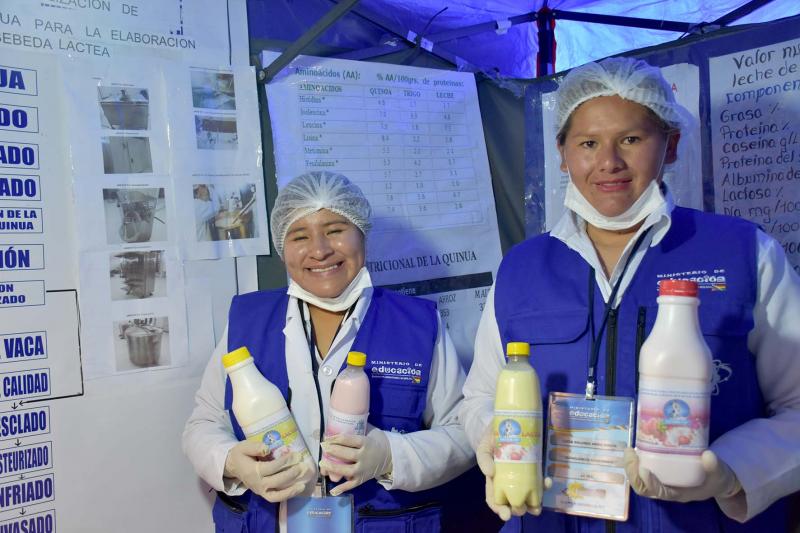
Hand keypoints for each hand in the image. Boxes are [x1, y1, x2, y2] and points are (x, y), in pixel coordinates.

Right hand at [224, 440, 314, 502]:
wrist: (233, 466)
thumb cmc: (241, 454)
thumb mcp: (244, 446)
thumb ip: (255, 447)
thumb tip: (267, 448)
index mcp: (252, 471)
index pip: (270, 468)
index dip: (283, 462)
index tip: (294, 455)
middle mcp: (257, 483)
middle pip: (276, 481)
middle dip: (291, 474)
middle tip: (302, 466)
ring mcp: (260, 490)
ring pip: (276, 495)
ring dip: (291, 490)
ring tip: (303, 484)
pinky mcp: (264, 494)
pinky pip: (276, 498)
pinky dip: (287, 495)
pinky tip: (298, 488)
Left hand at [319, 426, 391, 495]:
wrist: (392, 457)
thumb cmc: (379, 441)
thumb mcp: (373, 431)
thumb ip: (361, 426)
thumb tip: (347, 417)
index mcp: (366, 443)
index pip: (349, 440)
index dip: (337, 438)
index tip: (327, 437)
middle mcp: (364, 457)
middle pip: (347, 454)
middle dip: (333, 450)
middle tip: (323, 446)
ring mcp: (363, 470)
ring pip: (347, 470)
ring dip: (334, 467)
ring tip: (322, 463)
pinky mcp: (362, 479)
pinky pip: (351, 485)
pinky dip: (342, 488)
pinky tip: (332, 490)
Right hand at [477, 425, 541, 520]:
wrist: (507, 422)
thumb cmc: (491, 438)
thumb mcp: (484, 447)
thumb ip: (484, 459)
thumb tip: (490, 473)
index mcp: (495, 480)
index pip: (495, 499)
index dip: (499, 509)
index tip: (505, 514)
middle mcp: (511, 481)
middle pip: (514, 502)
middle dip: (519, 509)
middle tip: (522, 508)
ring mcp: (525, 476)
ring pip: (530, 496)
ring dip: (535, 504)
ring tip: (537, 506)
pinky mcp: (535, 468)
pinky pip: (541, 481)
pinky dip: (545, 485)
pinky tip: (547, 481)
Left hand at [624, 448, 741, 501]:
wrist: (717, 479)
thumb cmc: (716, 478)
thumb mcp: (720, 474)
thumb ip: (715, 466)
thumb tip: (708, 455)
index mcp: (679, 493)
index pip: (659, 492)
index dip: (650, 483)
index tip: (644, 469)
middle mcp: (666, 489)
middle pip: (643, 488)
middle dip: (633, 473)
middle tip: (630, 454)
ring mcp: (661, 481)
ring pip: (639, 480)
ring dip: (631, 467)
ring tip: (629, 451)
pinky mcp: (659, 472)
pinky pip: (642, 471)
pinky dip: (636, 462)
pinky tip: (636, 448)